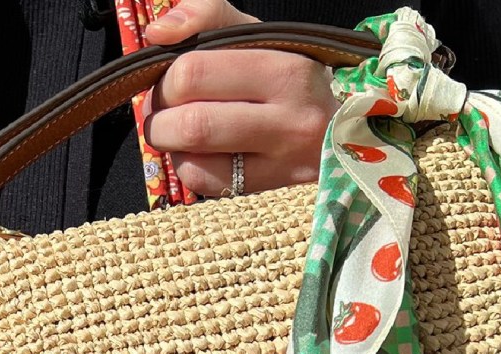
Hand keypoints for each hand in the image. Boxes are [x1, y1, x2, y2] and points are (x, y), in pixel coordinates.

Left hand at [143, 0, 339, 195]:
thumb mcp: (257, 33)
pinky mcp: (269, 188)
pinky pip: (206, 184)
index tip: (170, 78)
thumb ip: (206, 16)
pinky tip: (200, 152)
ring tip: (178, 130)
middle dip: (160, 116)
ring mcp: (283, 163)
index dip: (166, 78)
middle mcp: (290, 121)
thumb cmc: (286, 74)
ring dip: (170, 145)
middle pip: (192, 125)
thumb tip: (158, 33)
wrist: (342, 124)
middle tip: (164, 109)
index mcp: (287, 71)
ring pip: (194, 161)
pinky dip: (188, 167)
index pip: (193, 74)